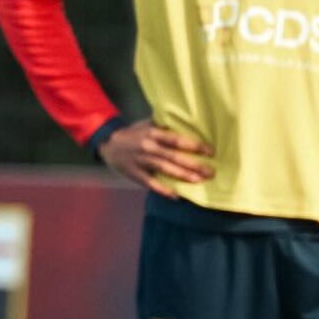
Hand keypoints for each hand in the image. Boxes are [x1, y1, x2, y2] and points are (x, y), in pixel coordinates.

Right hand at [99, 118, 213, 197]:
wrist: (108, 144)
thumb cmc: (133, 134)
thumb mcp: (147, 125)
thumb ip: (164, 126)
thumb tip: (186, 122)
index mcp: (153, 133)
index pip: (176, 139)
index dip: (194, 145)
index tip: (210, 151)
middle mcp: (148, 147)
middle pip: (173, 156)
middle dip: (193, 164)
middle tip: (210, 171)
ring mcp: (141, 161)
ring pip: (164, 169)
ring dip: (182, 175)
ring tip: (198, 181)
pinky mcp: (135, 173)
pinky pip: (150, 183)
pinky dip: (163, 190)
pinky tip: (175, 196)